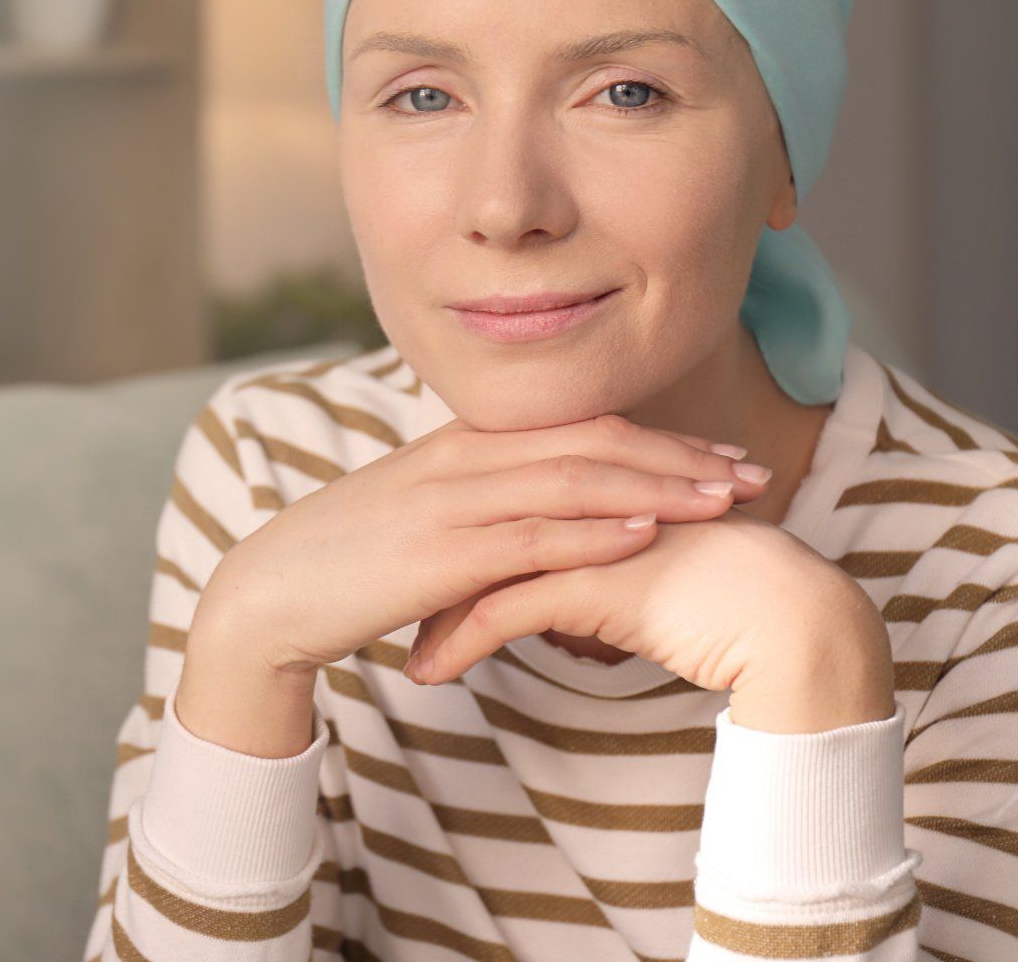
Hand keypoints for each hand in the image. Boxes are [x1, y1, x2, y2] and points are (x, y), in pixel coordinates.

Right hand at [194, 412, 771, 677]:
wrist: (267, 592)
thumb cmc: (345, 562)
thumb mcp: (418, 517)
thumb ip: (478, 506)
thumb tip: (538, 518)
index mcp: (462, 445)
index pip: (578, 426)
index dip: (655, 437)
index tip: (717, 453)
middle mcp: (463, 458)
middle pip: (591, 441)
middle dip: (677, 455)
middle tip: (750, 472)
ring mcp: (451, 501)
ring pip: (574, 480)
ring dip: (657, 487)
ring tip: (723, 499)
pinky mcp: (439, 551)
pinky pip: (530, 533)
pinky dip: (593, 529)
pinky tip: (644, 534)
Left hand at [405, 501, 895, 728]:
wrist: (791, 619)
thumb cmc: (726, 600)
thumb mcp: (644, 576)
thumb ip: (595, 570)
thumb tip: (557, 595)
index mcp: (592, 483)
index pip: (500, 504)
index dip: (456, 543)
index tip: (418, 578)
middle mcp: (581, 496)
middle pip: (478, 528)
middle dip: (428, 576)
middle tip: (387, 609)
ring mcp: (583, 531)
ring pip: (479, 568)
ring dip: (432, 616)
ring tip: (404, 656)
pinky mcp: (589, 578)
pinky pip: (500, 612)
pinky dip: (456, 644)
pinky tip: (427, 676)